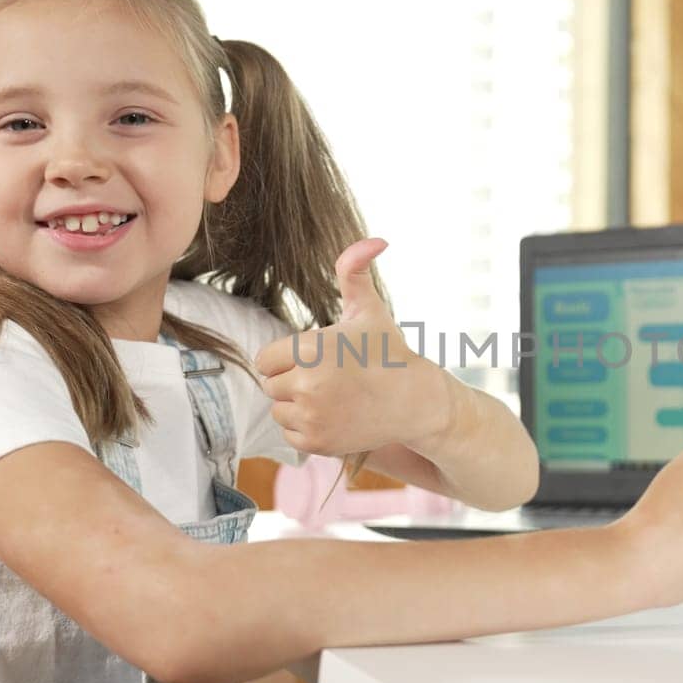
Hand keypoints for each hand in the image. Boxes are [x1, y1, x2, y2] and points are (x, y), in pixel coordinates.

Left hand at [253, 238, 450, 455]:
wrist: (416, 402)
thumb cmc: (388, 351)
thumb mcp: (368, 309)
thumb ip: (354, 270)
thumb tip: (375, 240)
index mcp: (310, 349)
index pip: (266, 359)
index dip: (288, 358)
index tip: (316, 359)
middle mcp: (307, 385)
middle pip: (271, 385)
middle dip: (292, 380)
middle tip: (326, 378)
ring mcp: (312, 417)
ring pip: (279, 410)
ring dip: (297, 405)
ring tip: (331, 397)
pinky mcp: (318, 442)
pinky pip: (290, 435)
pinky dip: (306, 429)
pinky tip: (333, 416)